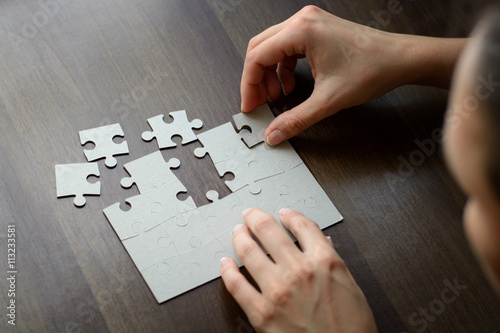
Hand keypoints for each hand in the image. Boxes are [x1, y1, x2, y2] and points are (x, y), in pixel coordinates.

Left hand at [221, 208, 376, 331]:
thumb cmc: (352, 329)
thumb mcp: (351, 288)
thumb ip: (333, 262)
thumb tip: (323, 243)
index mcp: (325, 261)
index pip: (302, 225)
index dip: (290, 214)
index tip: (284, 213)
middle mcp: (299, 271)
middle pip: (269, 230)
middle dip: (256, 217)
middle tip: (250, 214)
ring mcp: (277, 291)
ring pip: (248, 251)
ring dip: (240, 236)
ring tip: (237, 231)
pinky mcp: (261, 313)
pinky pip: (236, 285)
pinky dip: (228, 270)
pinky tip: (225, 263)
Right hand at [240, 5, 464, 144]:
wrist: (401, 59)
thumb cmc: (373, 69)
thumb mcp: (329, 101)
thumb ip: (296, 119)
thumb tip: (274, 133)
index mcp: (301, 30)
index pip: (257, 56)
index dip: (249, 85)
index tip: (250, 105)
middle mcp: (303, 21)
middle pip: (260, 48)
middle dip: (256, 79)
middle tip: (259, 102)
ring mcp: (310, 23)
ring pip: (273, 47)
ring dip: (270, 73)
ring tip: (277, 96)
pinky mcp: (318, 30)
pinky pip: (288, 48)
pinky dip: (284, 68)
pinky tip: (290, 85)